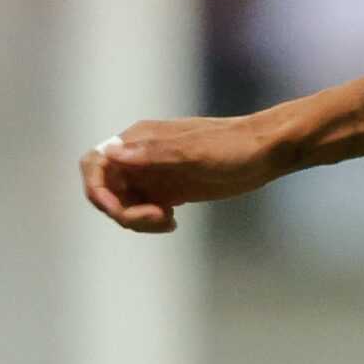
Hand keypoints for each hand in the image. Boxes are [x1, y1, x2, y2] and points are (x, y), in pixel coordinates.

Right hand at [79, 117, 289, 233]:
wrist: (268, 151)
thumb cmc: (234, 146)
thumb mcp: (194, 152)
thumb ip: (154, 153)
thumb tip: (111, 152)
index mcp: (139, 139)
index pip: (95, 163)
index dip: (96, 189)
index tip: (116, 210)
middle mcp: (140, 157)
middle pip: (107, 190)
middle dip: (122, 211)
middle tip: (158, 219)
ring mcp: (153, 175)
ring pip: (123, 204)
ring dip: (137, 220)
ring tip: (168, 222)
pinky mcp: (168, 191)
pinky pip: (143, 211)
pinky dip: (149, 222)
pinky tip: (173, 223)